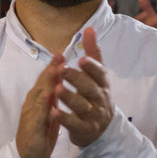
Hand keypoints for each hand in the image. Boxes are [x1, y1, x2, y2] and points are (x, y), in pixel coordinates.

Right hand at [16, 54, 63, 157]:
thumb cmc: (38, 134)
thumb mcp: (47, 113)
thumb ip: (51, 99)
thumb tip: (57, 82)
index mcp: (36, 101)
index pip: (44, 82)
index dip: (52, 68)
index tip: (61, 54)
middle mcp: (31, 106)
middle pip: (41, 85)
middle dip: (50, 71)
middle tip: (59, 56)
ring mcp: (31, 117)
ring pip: (38, 97)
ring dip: (46, 84)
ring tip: (55, 71)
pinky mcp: (33, 130)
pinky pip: (39, 117)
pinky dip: (43, 106)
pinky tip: (49, 98)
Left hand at [56, 28, 113, 147]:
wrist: (103, 129)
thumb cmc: (96, 96)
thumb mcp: (97, 75)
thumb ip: (93, 53)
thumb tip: (89, 28)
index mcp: (102, 84)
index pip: (99, 74)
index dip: (92, 67)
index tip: (82, 59)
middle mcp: (100, 99)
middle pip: (90, 88)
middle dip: (77, 79)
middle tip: (62, 69)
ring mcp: (93, 115)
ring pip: (81, 106)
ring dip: (69, 97)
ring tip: (57, 89)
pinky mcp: (84, 129)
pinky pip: (74, 124)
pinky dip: (64, 118)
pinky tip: (53, 112)